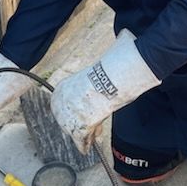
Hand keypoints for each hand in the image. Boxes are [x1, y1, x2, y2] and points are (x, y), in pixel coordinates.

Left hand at [50, 29, 159, 153]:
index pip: (66, 107)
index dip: (78, 113)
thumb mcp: (102, 63)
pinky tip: (87, 148)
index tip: (88, 115)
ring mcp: (69, 115)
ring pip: (75, 130)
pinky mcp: (79, 126)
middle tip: (94, 125)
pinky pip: (80, 139)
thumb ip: (106, 58)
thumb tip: (125, 37)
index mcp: (61, 89)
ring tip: (95, 134)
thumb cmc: (112, 66)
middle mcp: (60, 103)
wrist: (114, 76)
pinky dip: (84, 144)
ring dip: (85, 134)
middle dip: (81, 124)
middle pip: (68, 120)